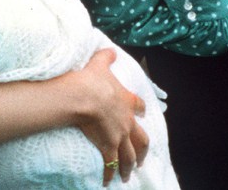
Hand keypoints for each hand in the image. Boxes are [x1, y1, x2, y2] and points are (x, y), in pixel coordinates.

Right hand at [73, 49, 148, 185]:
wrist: (84, 96)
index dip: (141, 111)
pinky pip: (111, 164)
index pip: (140, 107)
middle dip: (143, 151)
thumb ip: (107, 57)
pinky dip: (109, 174)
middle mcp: (128, 121)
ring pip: (130, 156)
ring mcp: (120, 135)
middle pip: (142, 140)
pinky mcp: (108, 146)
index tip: (142, 114)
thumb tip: (110, 51)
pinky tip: (107, 181)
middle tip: (142, 160)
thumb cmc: (92, 80)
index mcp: (128, 101)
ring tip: (127, 176)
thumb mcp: (100, 64)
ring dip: (129, 166)